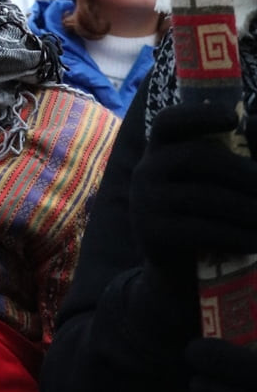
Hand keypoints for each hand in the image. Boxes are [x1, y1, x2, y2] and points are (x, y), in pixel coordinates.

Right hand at [130, 103, 256, 267]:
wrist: (177, 276)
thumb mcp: (210, 185)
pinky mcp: (151, 233)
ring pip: (203, 196)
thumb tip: (256, 125)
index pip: (169, 121)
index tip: (234, 118)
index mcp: (159, 151)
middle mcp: (145, 170)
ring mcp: (144, 201)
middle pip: (196, 157)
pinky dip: (236, 235)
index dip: (199, 114)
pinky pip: (200, 229)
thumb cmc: (203, 219)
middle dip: (242, 171)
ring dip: (247, 208)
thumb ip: (229, 158)